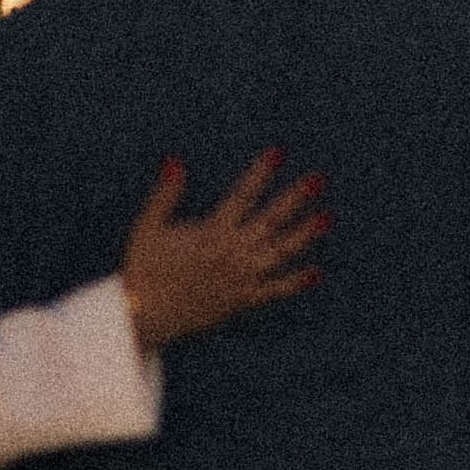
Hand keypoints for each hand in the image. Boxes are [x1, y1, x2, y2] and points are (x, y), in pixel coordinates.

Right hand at [121, 154, 326, 349]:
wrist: (144, 315)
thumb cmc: (143, 268)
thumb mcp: (148, 226)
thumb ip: (165, 194)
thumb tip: (175, 160)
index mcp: (212, 232)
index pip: (242, 195)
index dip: (260, 173)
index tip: (277, 153)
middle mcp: (232, 252)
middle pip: (271, 220)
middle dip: (295, 198)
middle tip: (317, 179)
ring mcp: (240, 277)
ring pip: (280, 252)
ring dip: (304, 234)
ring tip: (326, 217)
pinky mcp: (241, 300)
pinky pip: (274, 291)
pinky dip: (295, 282)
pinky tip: (316, 272)